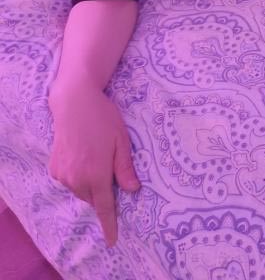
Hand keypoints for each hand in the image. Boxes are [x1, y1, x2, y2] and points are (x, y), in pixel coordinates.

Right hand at [48, 85, 140, 247]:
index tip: (113, 240)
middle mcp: (77, 179)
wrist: (74, 102)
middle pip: (93, 198)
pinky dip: (78, 176)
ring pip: (81, 191)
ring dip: (90, 184)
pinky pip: (70, 181)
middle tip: (110, 169)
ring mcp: (63, 175)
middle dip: (103, 192)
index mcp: (96, 174)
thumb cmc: (103, 118)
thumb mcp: (122, 141)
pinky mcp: (54, 168)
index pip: (104, 207)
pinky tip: (83, 156)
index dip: (109, 224)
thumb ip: (125, 168)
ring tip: (96, 157)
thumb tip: (132, 190)